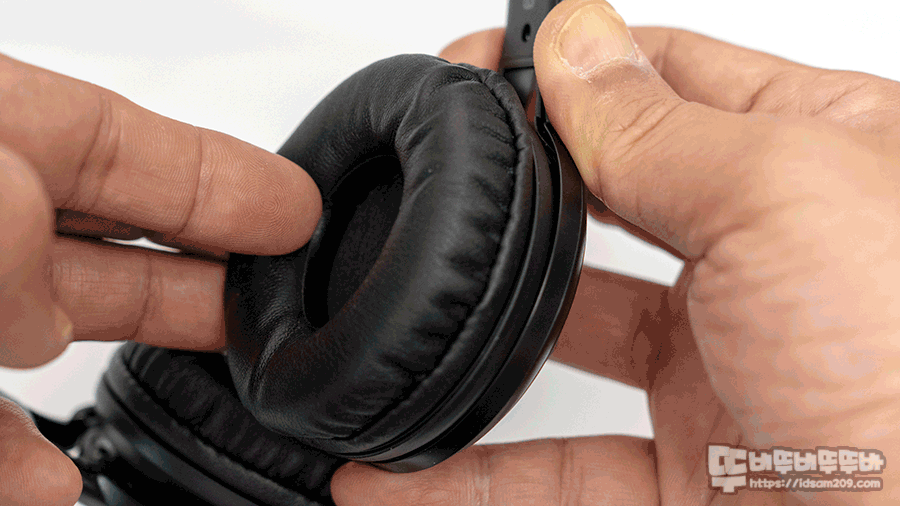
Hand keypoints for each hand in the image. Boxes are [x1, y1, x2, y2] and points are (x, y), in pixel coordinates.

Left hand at [0, 54, 320, 504]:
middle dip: (204, 279)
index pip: (132, 149)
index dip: (228, 181)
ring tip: (206, 400)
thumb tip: (34, 321)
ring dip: (124, 375)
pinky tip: (50, 484)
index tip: (299, 214)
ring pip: (47, 337)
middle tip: (278, 308)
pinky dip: (23, 460)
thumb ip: (19, 242)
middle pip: (114, 245)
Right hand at [331, 0, 899, 503]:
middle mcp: (769, 264)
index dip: (568, 69)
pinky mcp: (688, 477)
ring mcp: (724, 372)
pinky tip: (404, 472)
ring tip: (407, 319)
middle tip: (436, 186)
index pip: (666, 81)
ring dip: (482, 336)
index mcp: (813, 165)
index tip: (471, 73)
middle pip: (607, 205)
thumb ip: (658, 125)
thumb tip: (572, 44)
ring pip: (571, 338)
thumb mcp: (781, 199)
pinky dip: (471, 476)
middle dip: (519, 191)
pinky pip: (556, 470)